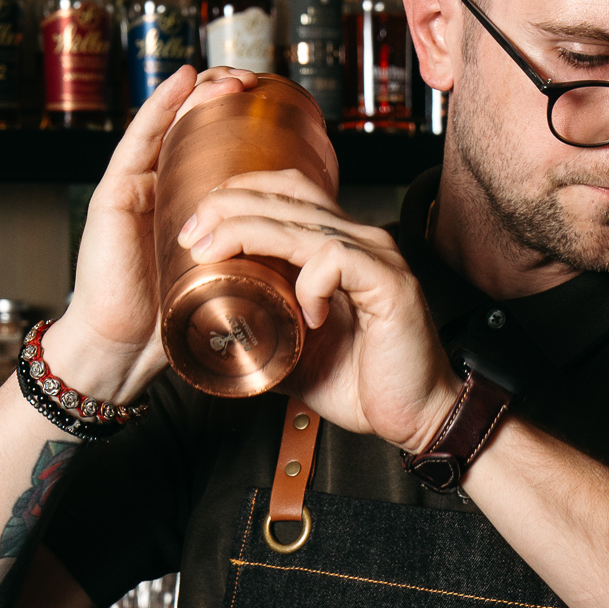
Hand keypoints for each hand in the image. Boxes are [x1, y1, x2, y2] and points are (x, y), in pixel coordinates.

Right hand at [42, 65, 256, 403]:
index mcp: (185, 203)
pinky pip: (138, 143)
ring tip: (231, 79)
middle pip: (190, 127)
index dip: (236, 119)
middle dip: (223, 99)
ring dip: (201, 94)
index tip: (270, 102)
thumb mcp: (225, 278)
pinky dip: (160, 108)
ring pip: (169, 126)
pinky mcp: (116, 195)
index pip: (210, 147)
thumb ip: (254, 259)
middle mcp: (159, 187)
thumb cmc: (173, 322)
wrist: (125, 351)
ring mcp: (136, 187)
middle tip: (254, 84)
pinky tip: (184, 81)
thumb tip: (314, 256)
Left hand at [172, 170, 460, 450]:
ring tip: (213, 255)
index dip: (239, 193)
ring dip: (248, 231)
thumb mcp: (293, 352)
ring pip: (304, 221)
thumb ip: (260, 331)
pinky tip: (304, 315)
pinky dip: (309, 282)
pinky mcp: (390, 285)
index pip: (287, 190)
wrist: (418, 417)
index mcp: (338, 247)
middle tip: (190, 234)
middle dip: (228, 205)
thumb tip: (211, 334)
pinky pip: (336, 260)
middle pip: (288, 192)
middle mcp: (360, 241)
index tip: (197, 226)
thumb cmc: (364, 384)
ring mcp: (378, 259)